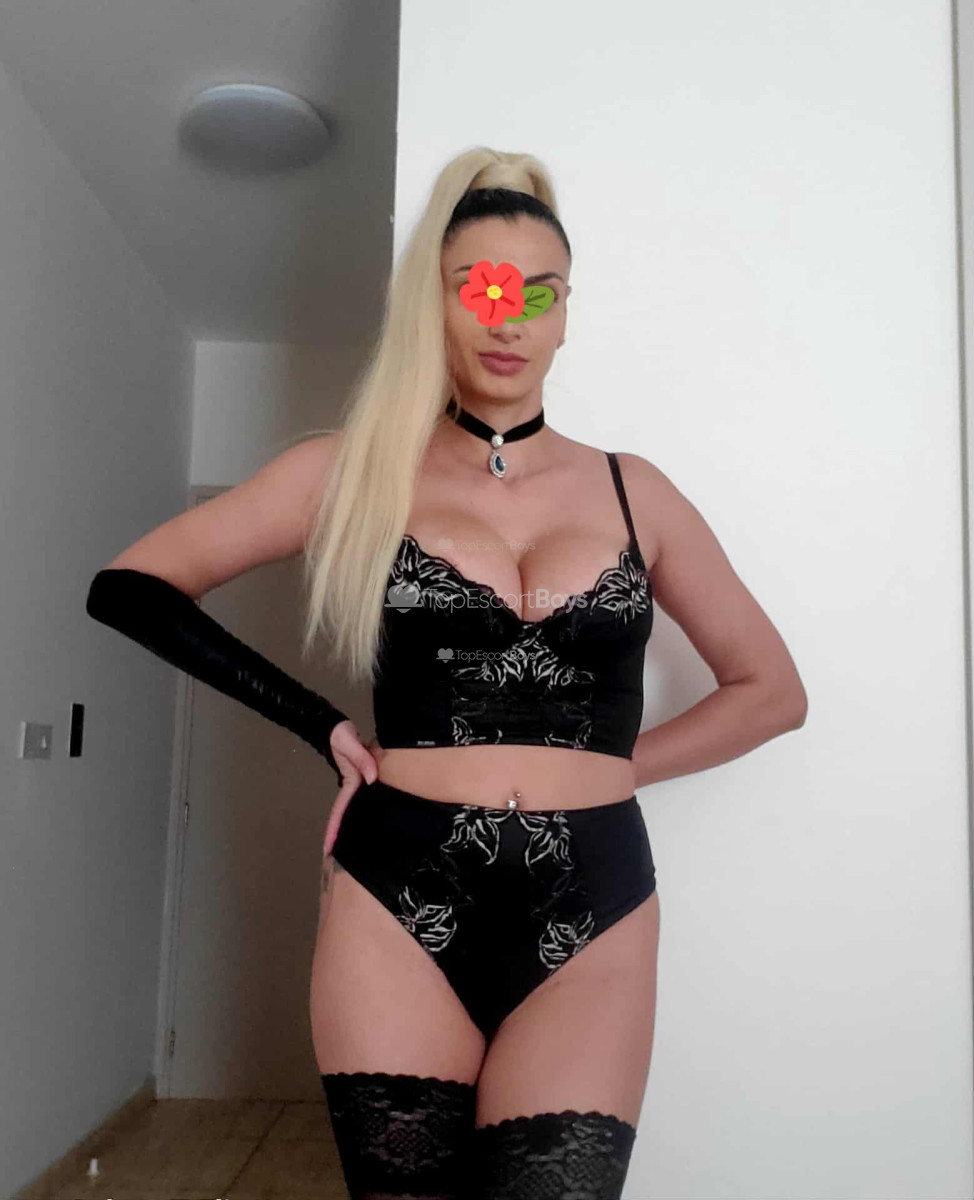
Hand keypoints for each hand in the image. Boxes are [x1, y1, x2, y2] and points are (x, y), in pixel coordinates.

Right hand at [322, 719, 378, 858]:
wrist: (339, 726)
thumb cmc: (340, 734)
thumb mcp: (348, 742)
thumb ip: (361, 757)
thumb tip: (372, 779)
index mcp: (350, 783)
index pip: (340, 811)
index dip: (334, 830)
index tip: (328, 849)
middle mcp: (354, 787)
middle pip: (349, 816)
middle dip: (344, 837)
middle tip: (344, 860)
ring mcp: (360, 783)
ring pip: (360, 810)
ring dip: (359, 826)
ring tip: (364, 848)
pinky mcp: (367, 777)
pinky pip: (368, 799)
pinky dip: (371, 810)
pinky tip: (378, 819)